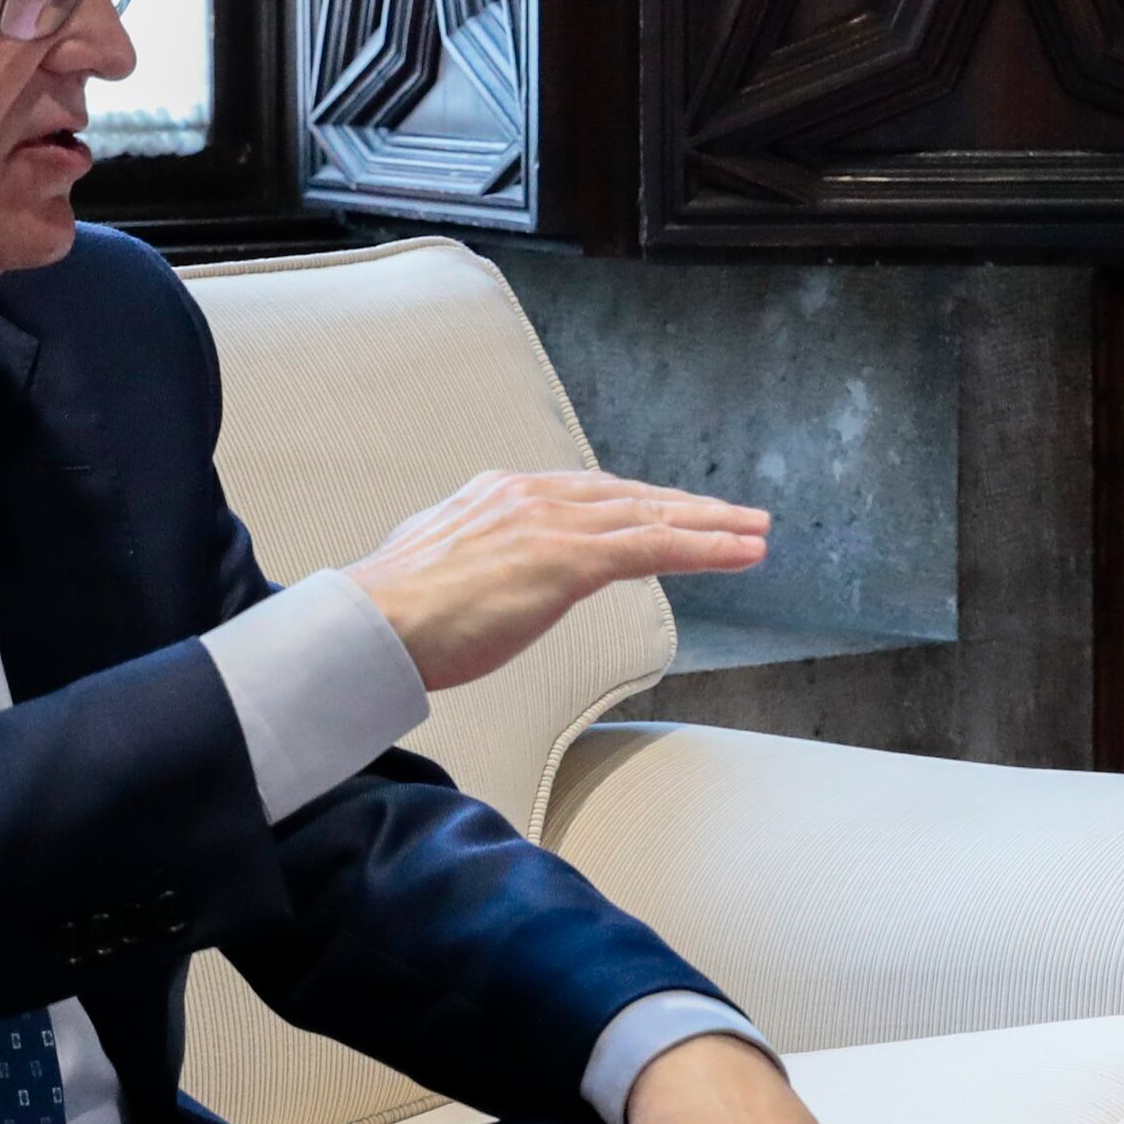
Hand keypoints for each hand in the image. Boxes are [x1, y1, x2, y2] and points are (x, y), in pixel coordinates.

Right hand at [349, 469, 769, 692]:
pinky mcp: (567, 559)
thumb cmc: (390, 617)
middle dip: (687, 506)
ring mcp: (550, 523)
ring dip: (713, 524)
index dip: (636, 504)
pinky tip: (743, 552)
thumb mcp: (436, 569)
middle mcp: (529, 496)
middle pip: (630, 496)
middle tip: (736, 516)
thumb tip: (484, 579)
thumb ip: (473, 562)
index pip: (587, 495)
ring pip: (653, 516)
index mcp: (497, 495)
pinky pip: (655, 546)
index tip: (668, 512)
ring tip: (756, 533)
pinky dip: (707, 546)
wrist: (367, 627)